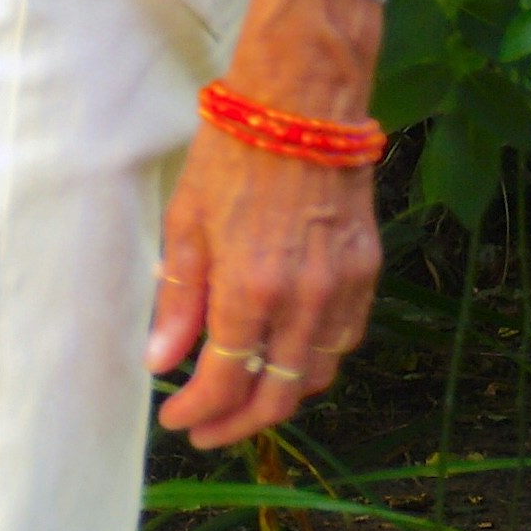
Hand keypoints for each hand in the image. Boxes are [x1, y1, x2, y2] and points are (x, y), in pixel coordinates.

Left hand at [148, 103, 384, 449]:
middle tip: (204, 429)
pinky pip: (343, 340)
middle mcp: (305, 299)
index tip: (175, 419)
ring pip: (315, 375)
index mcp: (252, 288)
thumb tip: (161, 362)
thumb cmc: (233, 152)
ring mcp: (344, 288)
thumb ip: (179, 299)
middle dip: (236, 424)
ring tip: (240, 397)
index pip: (224, 381)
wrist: (303, 100)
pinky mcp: (368, 271)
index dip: (197, 410)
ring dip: (277, 397)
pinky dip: (312, 360)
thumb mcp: (187, 221)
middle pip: (276, 396)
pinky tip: (283, 356)